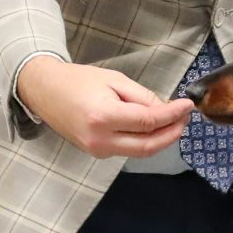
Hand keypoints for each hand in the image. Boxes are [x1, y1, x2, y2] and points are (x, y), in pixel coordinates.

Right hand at [18, 58, 194, 157]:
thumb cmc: (77, 80)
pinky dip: (144, 141)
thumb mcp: (114, 79)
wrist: (44, 91)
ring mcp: (96, 150)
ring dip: (160, 139)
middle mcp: (100, 139)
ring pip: (139, 151)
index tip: (187, 105)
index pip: (148, 122)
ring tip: (174, 122)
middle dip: (171, 133)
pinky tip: (153, 128)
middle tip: (185, 119)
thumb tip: (166, 109)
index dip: (172, 115)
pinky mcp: (96, 153)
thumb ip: (142, 97)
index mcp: (104, 116)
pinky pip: (127, 150)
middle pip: (147, 145)